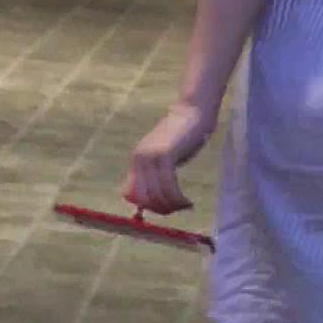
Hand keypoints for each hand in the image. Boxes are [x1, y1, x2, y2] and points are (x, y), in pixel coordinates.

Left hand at [127, 95, 216, 216]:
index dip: (145, 206)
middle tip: (177, 209)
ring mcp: (150, 156)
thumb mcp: (164, 158)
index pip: (129, 194)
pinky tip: (187, 201)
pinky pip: (169, 186)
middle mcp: (139, 158)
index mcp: (136, 160)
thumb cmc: (183, 136)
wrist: (193, 112)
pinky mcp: (165, 155)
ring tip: (185, 206)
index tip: (164, 209)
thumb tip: (151, 200)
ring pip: (157, 194)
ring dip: (172, 205)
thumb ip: (155, 175)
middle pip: (143, 197)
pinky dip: (178, 198)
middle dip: (160, 209)